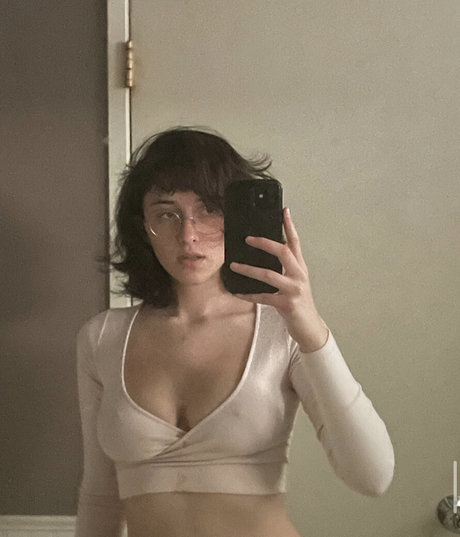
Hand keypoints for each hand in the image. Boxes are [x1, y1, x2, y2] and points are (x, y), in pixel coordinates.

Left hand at [230, 207, 328, 351]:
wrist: (310, 328)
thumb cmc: (300, 304)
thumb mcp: (295, 282)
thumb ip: (285, 269)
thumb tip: (265, 256)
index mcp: (301, 268)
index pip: (296, 242)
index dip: (290, 226)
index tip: (284, 210)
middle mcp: (299, 276)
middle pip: (283, 252)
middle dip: (265, 243)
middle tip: (248, 238)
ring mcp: (294, 290)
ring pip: (269, 274)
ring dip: (249, 269)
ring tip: (234, 265)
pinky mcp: (287, 304)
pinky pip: (263, 297)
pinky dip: (248, 295)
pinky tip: (237, 292)